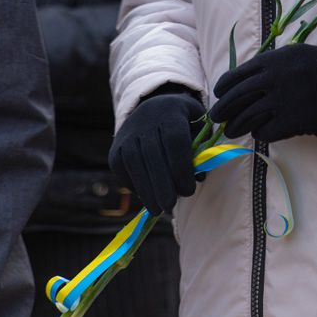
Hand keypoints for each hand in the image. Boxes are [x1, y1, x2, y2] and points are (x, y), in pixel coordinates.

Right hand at [109, 90, 205, 214]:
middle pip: (152, 154)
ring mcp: (128, 133)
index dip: (181, 168)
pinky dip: (133, 185)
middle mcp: (146, 120)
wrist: (154, 106)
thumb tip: (198, 178)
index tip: (188, 190)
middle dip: (162, 184)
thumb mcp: (197, 126)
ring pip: (134, 163)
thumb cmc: (183, 122)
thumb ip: (200, 150)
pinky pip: (122, 169)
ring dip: (146, 190)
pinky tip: (146, 197)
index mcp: (172, 112)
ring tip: (157, 209)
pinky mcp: (116, 148)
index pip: (175, 140)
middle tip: (170, 205)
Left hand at [210, 44, 316, 142]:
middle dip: (223, 109)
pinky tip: (262, 133)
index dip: (224, 87)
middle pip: (237, 97)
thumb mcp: (300, 56)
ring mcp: (284, 100)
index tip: (219, 94)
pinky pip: (265, 131)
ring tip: (232, 130)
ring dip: (236, 125)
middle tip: (216, 118)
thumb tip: (250, 81)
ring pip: (247, 117)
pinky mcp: (294, 121)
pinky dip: (260, 133)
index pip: (238, 74)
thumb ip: (275, 65)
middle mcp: (276, 77)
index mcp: (277, 58)